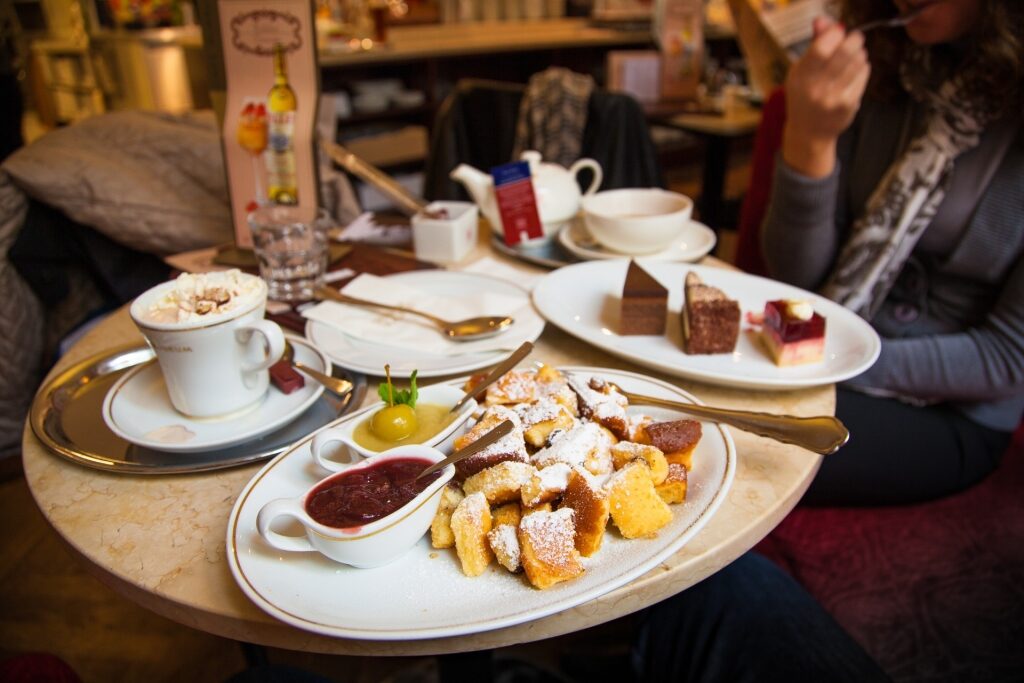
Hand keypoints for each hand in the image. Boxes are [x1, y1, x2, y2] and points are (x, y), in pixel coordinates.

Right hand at [782, 17, 870, 177]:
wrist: (809, 133)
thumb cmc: (804, 97)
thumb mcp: (801, 71)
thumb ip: (814, 45)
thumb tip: (822, 20)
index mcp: (800, 77)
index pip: (821, 48)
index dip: (834, 35)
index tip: (838, 32)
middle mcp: (815, 88)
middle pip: (845, 52)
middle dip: (854, 40)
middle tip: (855, 39)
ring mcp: (833, 97)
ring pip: (858, 62)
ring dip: (859, 54)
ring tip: (854, 58)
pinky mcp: (849, 104)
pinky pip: (863, 75)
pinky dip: (862, 69)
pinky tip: (855, 73)